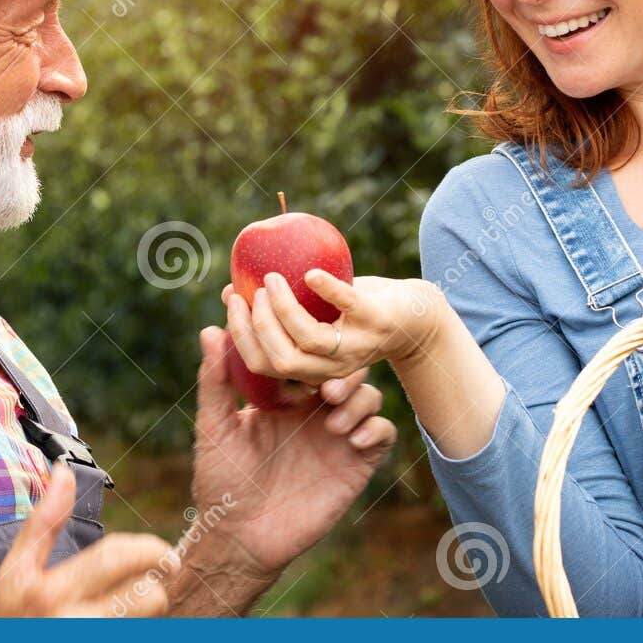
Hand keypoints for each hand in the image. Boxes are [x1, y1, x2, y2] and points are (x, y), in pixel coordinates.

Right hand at [0, 467, 179, 616]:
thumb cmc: (7, 622)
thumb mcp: (15, 572)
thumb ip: (43, 523)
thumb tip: (64, 472)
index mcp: (51, 593)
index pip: (117, 559)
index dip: (148, 550)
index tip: (162, 552)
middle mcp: (75, 626)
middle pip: (147, 598)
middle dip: (152, 588)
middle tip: (145, 586)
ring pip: (147, 625)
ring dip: (143, 617)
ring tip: (119, 615)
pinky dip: (135, 637)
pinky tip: (115, 633)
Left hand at [187, 321, 395, 579]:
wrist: (241, 538)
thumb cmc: (221, 482)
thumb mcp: (215, 427)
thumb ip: (216, 380)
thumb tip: (211, 328)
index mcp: (284, 398)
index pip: (311, 358)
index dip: (313, 349)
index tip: (304, 350)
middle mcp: (314, 412)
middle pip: (347, 371)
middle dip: (344, 372)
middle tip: (326, 391)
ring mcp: (338, 437)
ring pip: (370, 397)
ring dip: (359, 400)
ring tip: (334, 423)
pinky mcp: (355, 464)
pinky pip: (383, 433)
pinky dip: (375, 428)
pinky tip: (351, 441)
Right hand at [225, 269, 447, 383]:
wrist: (412, 313)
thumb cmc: (354, 310)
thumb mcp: (315, 314)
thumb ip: (279, 308)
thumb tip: (230, 290)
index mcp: (311, 367)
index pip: (263, 364)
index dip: (241, 336)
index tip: (232, 301)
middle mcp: (332, 366)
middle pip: (282, 359)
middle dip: (258, 326)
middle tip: (252, 291)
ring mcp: (356, 345)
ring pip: (310, 339)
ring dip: (284, 308)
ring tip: (273, 278)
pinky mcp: (377, 321)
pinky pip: (349, 306)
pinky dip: (328, 289)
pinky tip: (311, 275)